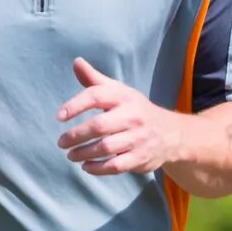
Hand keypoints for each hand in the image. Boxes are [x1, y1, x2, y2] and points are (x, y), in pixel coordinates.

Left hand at [55, 58, 184, 176]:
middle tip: (61, 142)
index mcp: (125, 97)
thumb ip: (95, 79)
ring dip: (83, 153)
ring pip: (105, 147)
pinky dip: (97, 168)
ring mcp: (139, 138)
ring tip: (70, 155)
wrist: (172, 133)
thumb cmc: (136, 110)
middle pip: (99, 126)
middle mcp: (133, 116)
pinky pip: (115, 165)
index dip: (75, 105)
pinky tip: (86, 166)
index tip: (59, 116)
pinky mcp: (141, 158)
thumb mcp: (119, 92)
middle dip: (75, 135)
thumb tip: (76, 62)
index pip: (96, 96)